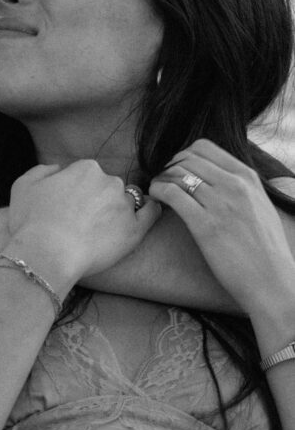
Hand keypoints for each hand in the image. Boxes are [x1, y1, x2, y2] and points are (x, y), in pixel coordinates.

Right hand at [6, 161, 160, 290]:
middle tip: (83, 222)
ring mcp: (124, 205)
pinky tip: (144, 216)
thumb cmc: (31, 222)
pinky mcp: (135, 229)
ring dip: (118, 210)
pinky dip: (150, 211)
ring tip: (103, 231)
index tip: (70, 207)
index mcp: (85, 168)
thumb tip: (58, 169)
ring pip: (127, 200)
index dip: (78, 191)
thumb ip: (43, 170)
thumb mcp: (23, 186)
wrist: (47, 254)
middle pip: (108, 186)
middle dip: (99, 200)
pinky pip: (151, 213)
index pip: (87, 174)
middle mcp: (109, 181)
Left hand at [149, 139, 294, 321]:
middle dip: (169, 166)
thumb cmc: (265, 249)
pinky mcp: (205, 225)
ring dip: (161, 178)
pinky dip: (158, 191)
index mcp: (247, 177)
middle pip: (186, 158)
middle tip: (163, 180)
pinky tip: (157, 199)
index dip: (183, 155)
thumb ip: (241, 188)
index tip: (177, 169)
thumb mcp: (260, 205)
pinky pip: (172, 194)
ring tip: (157, 190)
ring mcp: (219, 204)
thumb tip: (217, 178)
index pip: (204, 148)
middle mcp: (234, 185)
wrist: (272, 281)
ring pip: (176, 173)